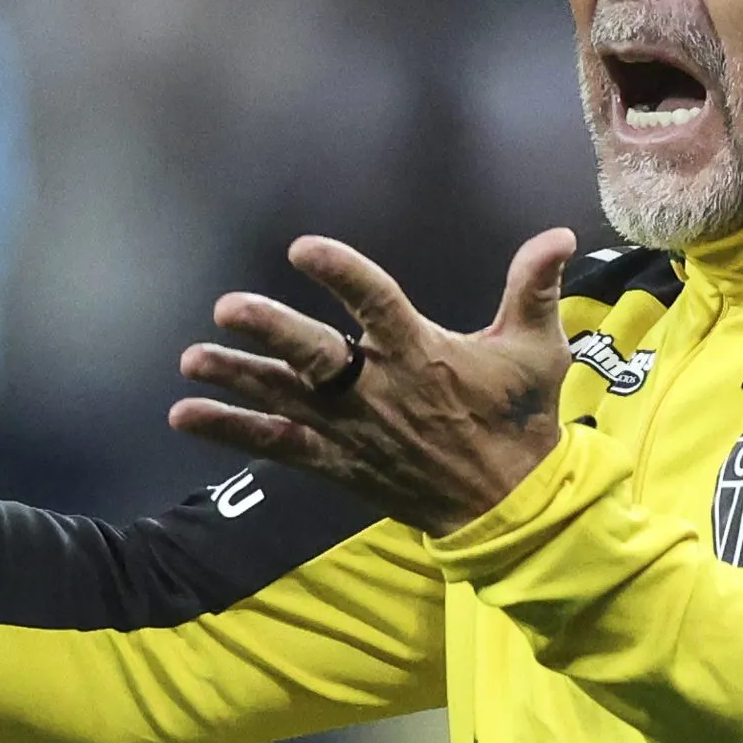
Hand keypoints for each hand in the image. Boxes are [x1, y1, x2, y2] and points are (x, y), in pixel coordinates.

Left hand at [172, 228, 578, 533]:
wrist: (509, 507)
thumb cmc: (520, 421)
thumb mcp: (538, 351)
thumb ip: (535, 289)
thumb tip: (559, 235)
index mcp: (422, 354)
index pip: (376, 304)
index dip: (341, 274)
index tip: (303, 249)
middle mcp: (378, 391)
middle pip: (316, 357)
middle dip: (271, 332)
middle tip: (228, 308)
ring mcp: (351, 429)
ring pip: (285, 399)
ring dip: (235, 378)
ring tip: (191, 360)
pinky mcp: (335, 462)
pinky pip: (275, 446)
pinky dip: (229, 431)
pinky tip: (183, 417)